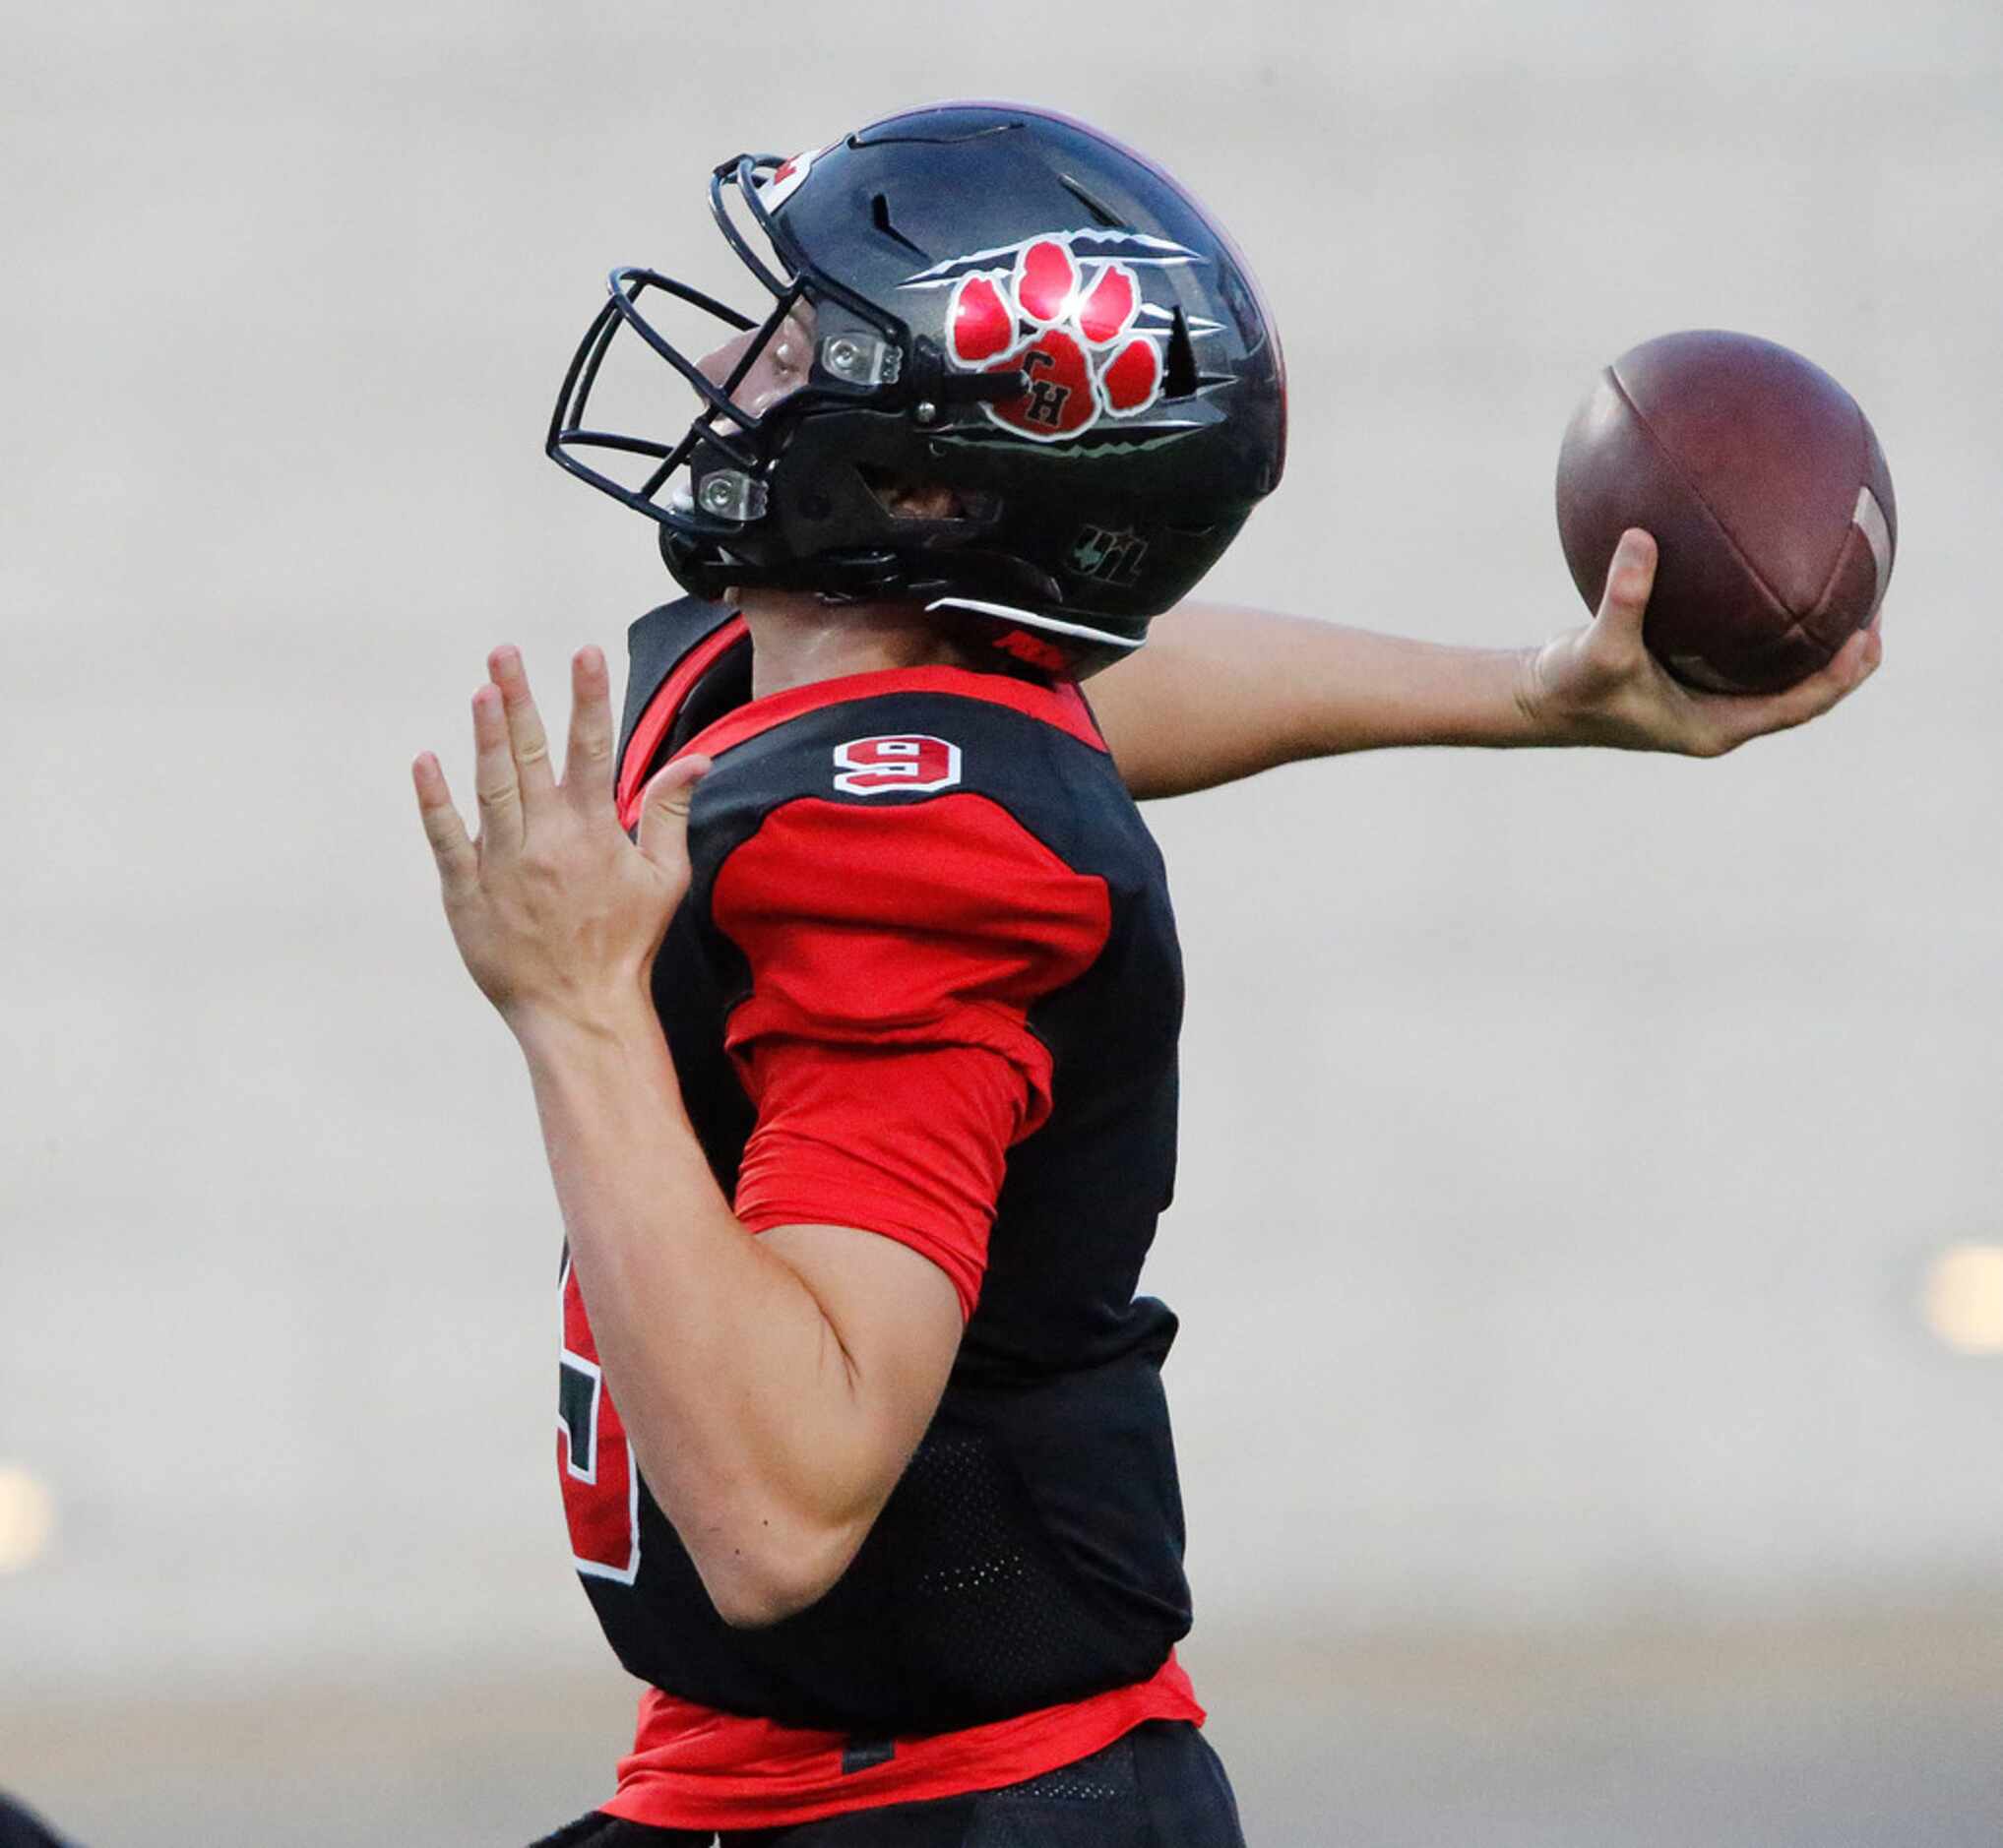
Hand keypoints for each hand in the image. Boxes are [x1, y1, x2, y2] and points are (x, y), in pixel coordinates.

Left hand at [412, 645, 708, 1034]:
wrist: (581, 1010)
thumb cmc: (626, 944)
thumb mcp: (665, 879)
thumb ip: (670, 812)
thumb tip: (698, 760)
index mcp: (594, 831)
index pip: (592, 748)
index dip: (589, 697)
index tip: (584, 652)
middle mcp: (547, 839)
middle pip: (532, 755)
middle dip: (519, 698)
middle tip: (504, 651)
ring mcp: (503, 864)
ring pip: (491, 786)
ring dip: (485, 736)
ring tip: (481, 690)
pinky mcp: (467, 892)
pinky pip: (446, 838)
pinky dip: (434, 800)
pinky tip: (426, 761)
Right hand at [1518, 529, 1883, 755]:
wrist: (1535, 700)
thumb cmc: (1569, 687)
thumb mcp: (1596, 649)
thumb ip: (1624, 599)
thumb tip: (1640, 536)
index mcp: (1716, 727)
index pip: (1800, 706)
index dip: (1841, 676)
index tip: (1870, 635)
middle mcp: (1720, 715)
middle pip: (1804, 690)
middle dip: (1844, 654)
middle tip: (1875, 604)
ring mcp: (1707, 697)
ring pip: (1778, 670)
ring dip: (1812, 638)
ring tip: (1843, 587)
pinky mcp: (1691, 676)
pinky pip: (1745, 649)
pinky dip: (1766, 619)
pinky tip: (1770, 570)